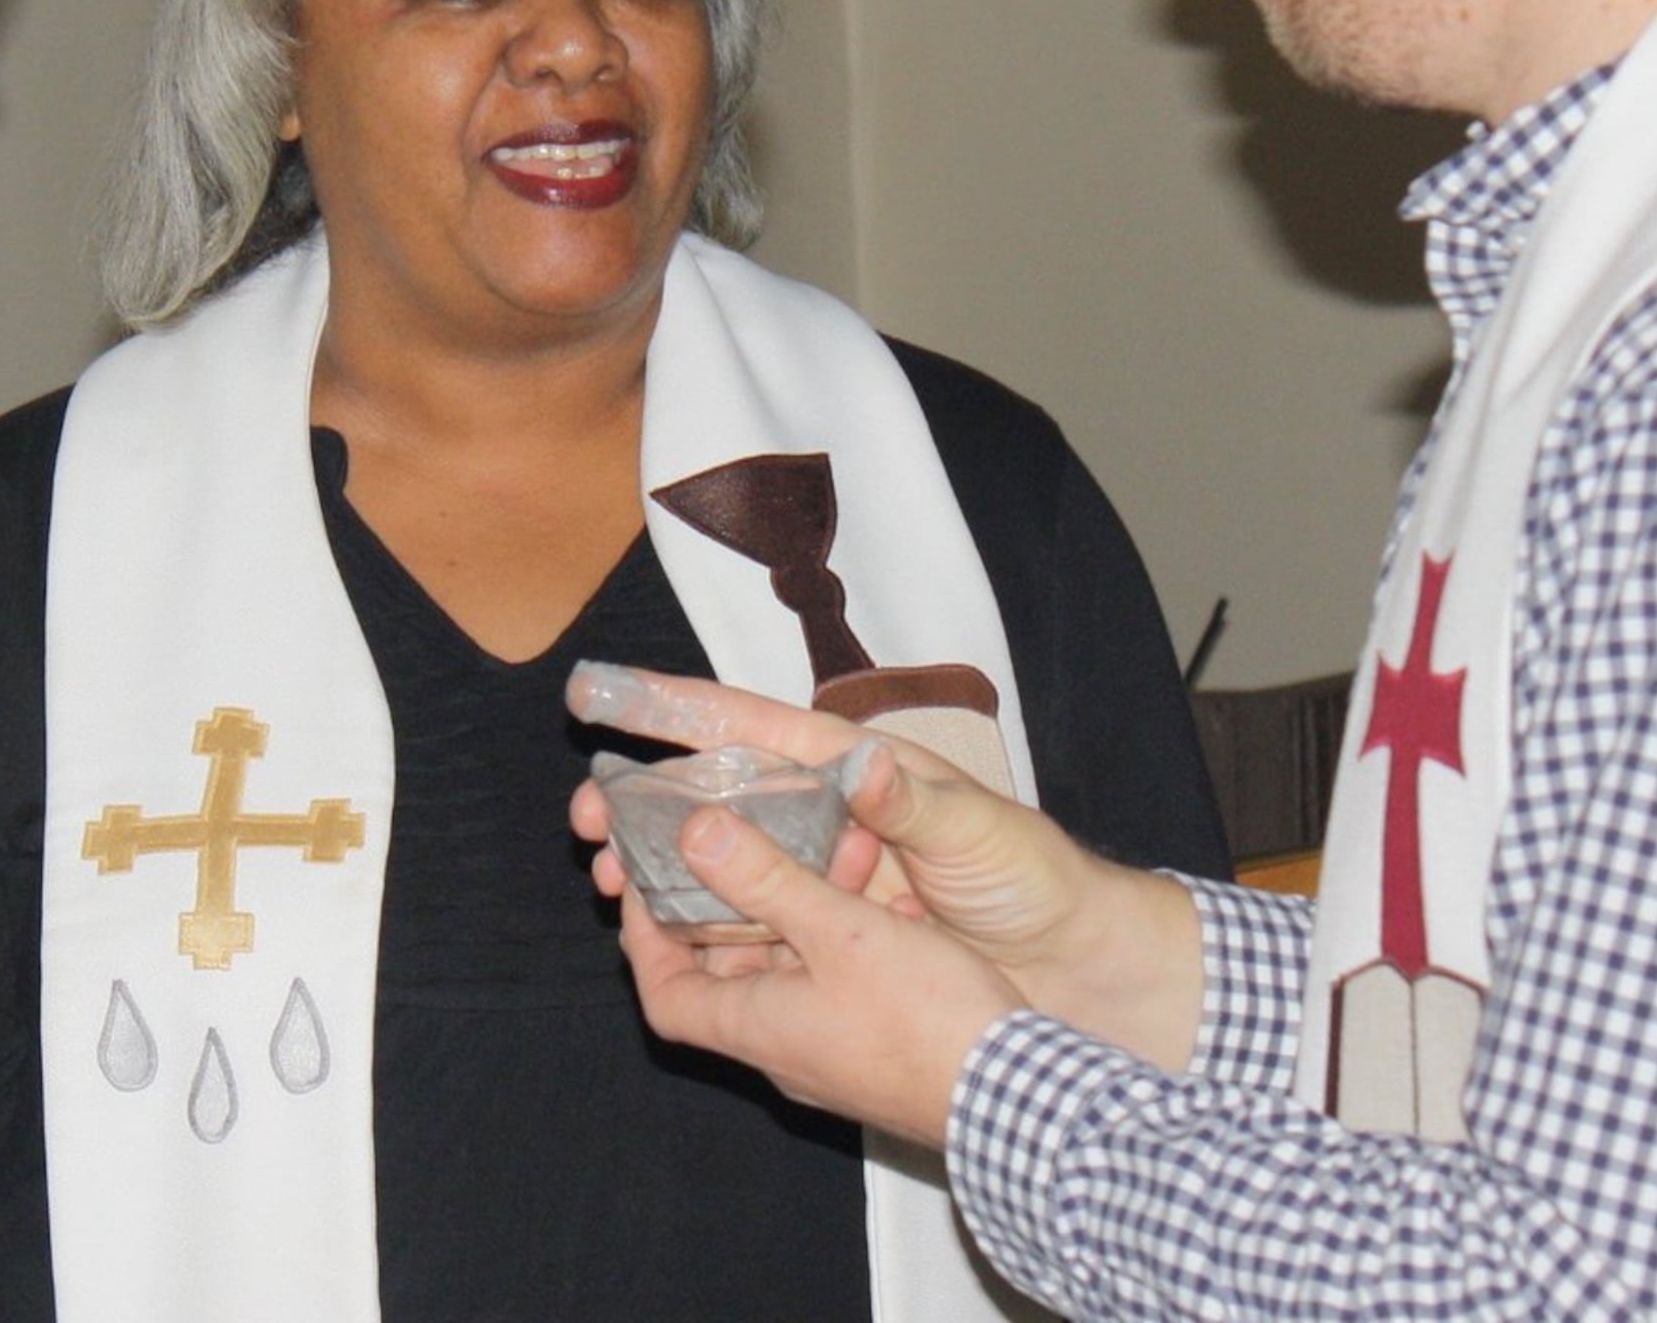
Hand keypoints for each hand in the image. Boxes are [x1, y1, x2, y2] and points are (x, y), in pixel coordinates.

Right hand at [568, 663, 1203, 1065]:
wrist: (1072, 966)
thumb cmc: (1032, 880)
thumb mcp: (978, 834)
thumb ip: (916, 804)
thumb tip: (860, 764)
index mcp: (856, 769)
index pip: (752, 725)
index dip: (677, 706)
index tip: (605, 691)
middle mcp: (827, 815)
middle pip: (717, 796)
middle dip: (646, 800)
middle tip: (584, 814)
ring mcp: (823, 876)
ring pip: (722, 863)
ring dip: (662, 868)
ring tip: (606, 878)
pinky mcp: (828, 932)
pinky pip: (752, 925)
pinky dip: (705, 928)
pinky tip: (663, 939)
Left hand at [608, 797, 1029, 1146]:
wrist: (1016, 1099)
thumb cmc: (924, 1021)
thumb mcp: (839, 932)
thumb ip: (765, 879)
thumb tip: (694, 834)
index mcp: (757, 1028)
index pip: (665, 993)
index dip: (646, 938)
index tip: (649, 881)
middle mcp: (785, 1049)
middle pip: (729, 975)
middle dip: (735, 904)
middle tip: (745, 844)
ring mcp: (833, 1053)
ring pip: (795, 972)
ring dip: (804, 910)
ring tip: (840, 852)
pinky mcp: (878, 1049)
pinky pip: (844, 986)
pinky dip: (851, 937)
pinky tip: (893, 899)